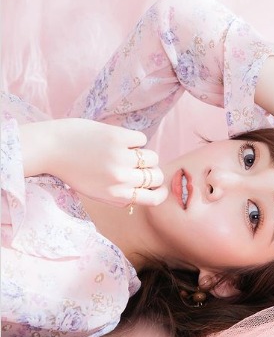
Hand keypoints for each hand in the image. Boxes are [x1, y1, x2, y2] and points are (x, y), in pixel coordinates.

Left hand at [21, 119, 167, 207]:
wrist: (50, 148)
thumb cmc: (72, 170)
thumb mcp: (96, 192)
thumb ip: (120, 195)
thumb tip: (145, 190)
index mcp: (116, 196)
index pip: (153, 199)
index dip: (160, 192)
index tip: (159, 186)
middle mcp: (121, 179)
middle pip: (156, 176)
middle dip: (153, 171)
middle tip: (143, 165)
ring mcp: (120, 158)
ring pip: (152, 157)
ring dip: (144, 154)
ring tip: (128, 151)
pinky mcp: (118, 137)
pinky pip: (141, 138)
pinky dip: (133, 139)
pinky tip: (118, 140)